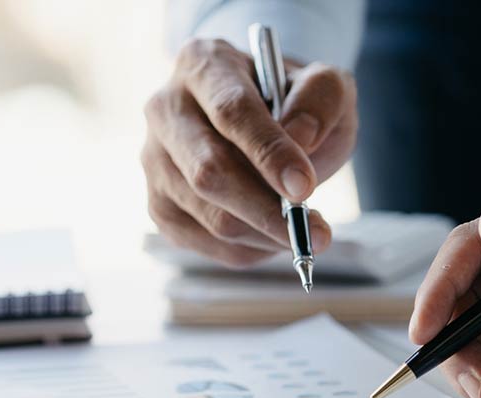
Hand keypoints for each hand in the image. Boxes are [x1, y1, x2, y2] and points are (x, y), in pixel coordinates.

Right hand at [141, 39, 356, 266]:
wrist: (268, 123)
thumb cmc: (295, 103)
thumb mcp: (326, 85)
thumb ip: (321, 98)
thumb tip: (300, 138)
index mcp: (204, 64)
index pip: (230, 112)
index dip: (268, 153)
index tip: (305, 187)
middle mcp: (166, 109)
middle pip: (209, 172)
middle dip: (267, 210)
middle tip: (317, 232)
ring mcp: (155, 161)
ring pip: (209, 215)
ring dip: (266, 234)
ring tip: (306, 230)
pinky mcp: (159, 205)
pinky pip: (205, 243)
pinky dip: (250, 250)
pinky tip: (274, 235)